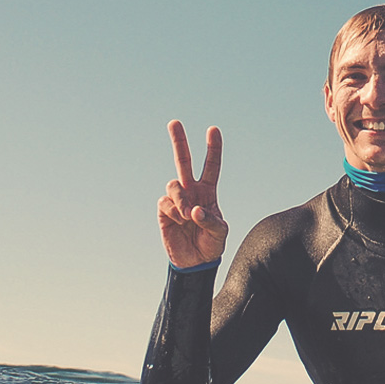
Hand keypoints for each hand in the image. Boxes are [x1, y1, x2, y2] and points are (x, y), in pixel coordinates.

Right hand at [157, 120, 228, 268]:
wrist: (195, 261)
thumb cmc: (211, 244)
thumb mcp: (220, 233)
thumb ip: (210, 220)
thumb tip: (194, 210)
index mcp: (208, 192)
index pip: (211, 166)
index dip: (213, 148)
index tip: (213, 130)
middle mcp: (191, 191)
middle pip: (183, 161)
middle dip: (179, 141)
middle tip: (174, 122)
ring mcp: (176, 200)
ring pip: (174, 184)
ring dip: (181, 198)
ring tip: (187, 215)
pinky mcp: (164, 211)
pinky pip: (165, 202)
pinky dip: (173, 211)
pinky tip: (179, 221)